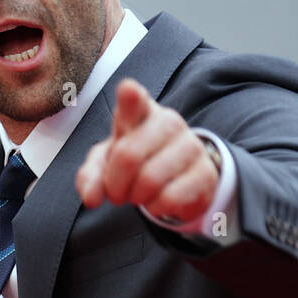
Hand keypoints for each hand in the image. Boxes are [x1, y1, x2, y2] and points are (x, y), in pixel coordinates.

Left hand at [75, 78, 218, 221]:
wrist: (178, 176)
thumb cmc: (135, 161)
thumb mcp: (106, 164)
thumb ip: (91, 176)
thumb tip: (91, 197)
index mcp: (138, 112)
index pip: (134, 100)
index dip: (130, 96)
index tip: (128, 90)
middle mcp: (167, 122)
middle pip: (128, 156)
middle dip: (114, 184)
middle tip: (117, 192)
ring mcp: (190, 145)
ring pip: (150, 179)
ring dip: (136, 197)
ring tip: (138, 195)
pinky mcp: (206, 172)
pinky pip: (171, 198)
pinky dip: (156, 208)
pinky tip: (157, 202)